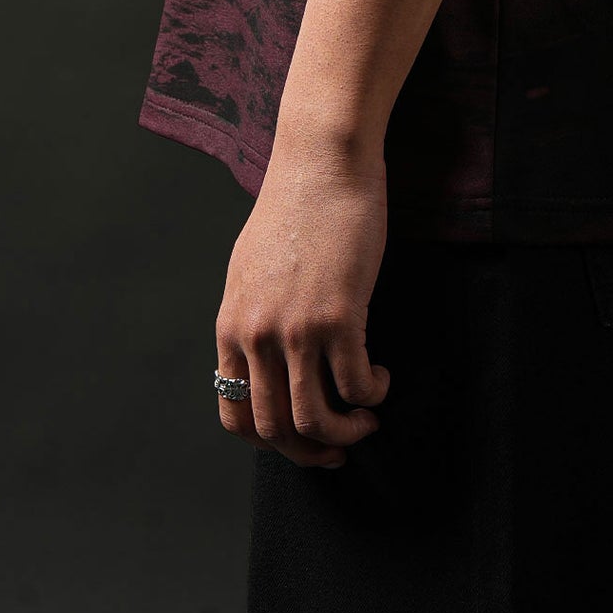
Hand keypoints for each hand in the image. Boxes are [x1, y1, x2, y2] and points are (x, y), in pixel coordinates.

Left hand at [214, 133, 390, 467]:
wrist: (323, 161)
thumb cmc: (296, 206)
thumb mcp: (252, 268)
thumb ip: (253, 316)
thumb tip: (266, 358)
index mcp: (232, 326)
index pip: (234, 416)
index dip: (270, 442)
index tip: (299, 440)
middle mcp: (257, 335)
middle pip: (276, 430)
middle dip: (311, 451)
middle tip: (341, 447)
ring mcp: (295, 329)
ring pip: (315, 421)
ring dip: (346, 433)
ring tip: (368, 417)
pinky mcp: (338, 316)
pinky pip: (355, 386)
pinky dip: (372, 394)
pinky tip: (380, 376)